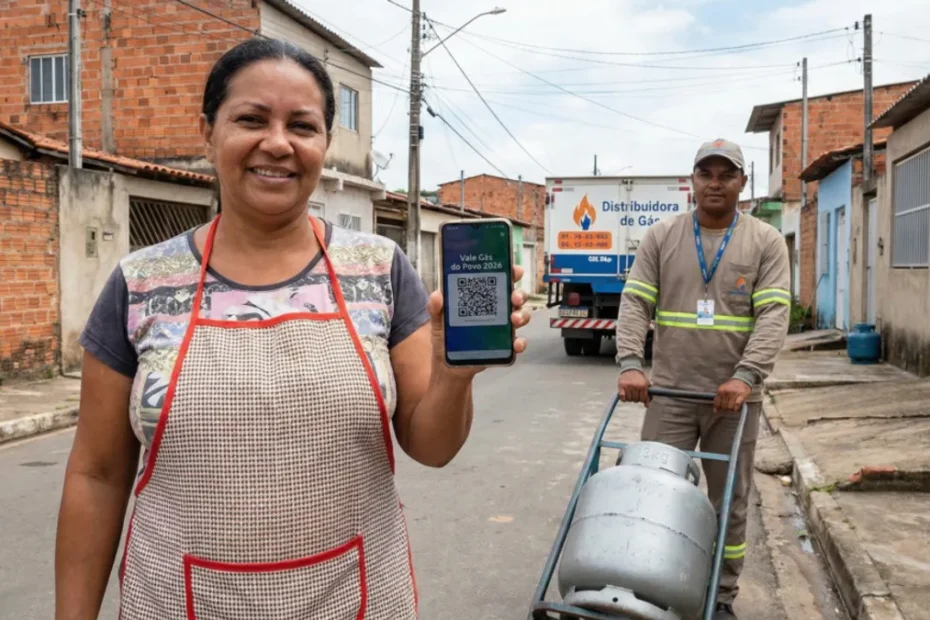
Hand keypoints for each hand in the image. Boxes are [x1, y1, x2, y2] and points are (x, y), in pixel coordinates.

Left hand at [428, 264, 531, 379]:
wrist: (448, 368)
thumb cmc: (445, 340)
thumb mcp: (438, 322)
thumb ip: (436, 309)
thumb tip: (437, 295)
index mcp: (482, 299)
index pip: (499, 281)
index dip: (510, 273)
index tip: (514, 270)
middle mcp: (496, 311)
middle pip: (515, 297)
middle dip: (519, 294)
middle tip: (515, 298)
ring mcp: (503, 329)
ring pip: (520, 316)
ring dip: (522, 316)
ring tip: (514, 320)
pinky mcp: (505, 347)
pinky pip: (518, 343)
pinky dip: (520, 343)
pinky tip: (516, 344)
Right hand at [617, 369, 650, 405]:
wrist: (630, 369)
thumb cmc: (639, 377)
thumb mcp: (646, 383)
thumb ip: (648, 394)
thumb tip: (646, 405)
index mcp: (643, 385)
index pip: (643, 399)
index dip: (643, 400)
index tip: (642, 400)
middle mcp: (636, 386)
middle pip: (636, 400)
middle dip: (636, 398)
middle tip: (635, 394)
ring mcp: (628, 386)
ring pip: (629, 399)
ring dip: (629, 398)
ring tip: (630, 393)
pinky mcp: (621, 386)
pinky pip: (622, 397)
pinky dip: (623, 399)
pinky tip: (624, 396)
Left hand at [714, 379, 750, 412]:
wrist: (742, 379)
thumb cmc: (732, 385)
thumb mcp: (723, 389)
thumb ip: (719, 397)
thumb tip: (715, 409)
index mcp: (720, 390)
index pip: (717, 402)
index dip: (717, 408)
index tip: (717, 411)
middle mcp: (726, 392)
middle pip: (723, 406)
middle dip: (725, 409)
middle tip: (727, 409)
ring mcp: (734, 394)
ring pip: (730, 406)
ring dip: (731, 409)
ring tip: (732, 409)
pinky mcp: (741, 395)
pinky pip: (737, 405)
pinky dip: (736, 408)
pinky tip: (736, 409)